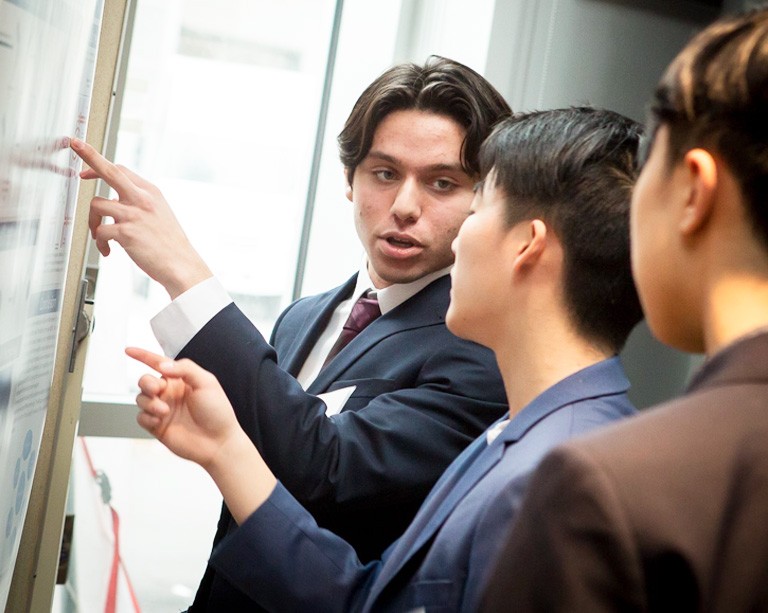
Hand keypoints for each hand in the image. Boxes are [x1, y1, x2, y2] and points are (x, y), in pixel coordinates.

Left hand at [71, 138, 211, 298]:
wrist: (181, 264)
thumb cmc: (170, 243)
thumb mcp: (160, 213)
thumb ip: (141, 203)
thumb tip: (116, 200)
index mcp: (151, 192)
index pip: (121, 170)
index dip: (100, 165)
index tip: (86, 169)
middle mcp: (142, 199)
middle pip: (109, 170)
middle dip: (89, 155)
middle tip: (75, 145)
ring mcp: (133, 215)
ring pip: (96, 204)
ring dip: (92, 222)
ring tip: (100, 236)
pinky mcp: (126, 233)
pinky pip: (100, 231)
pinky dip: (100, 243)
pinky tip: (108, 251)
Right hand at [127, 346, 241, 469]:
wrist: (217, 441)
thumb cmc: (217, 411)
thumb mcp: (206, 382)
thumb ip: (185, 368)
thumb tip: (163, 365)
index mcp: (181, 379)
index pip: (159, 363)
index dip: (143, 356)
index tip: (129, 350)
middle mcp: (170, 393)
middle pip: (145, 381)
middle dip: (147, 383)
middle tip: (157, 389)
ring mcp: (162, 409)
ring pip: (141, 398)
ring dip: (149, 402)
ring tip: (165, 411)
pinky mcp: (157, 425)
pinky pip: (141, 417)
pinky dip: (147, 417)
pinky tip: (159, 420)